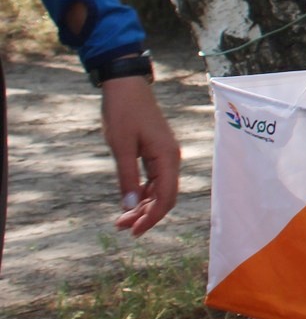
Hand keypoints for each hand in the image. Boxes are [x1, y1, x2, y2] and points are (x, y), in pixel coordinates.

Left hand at [102, 75, 179, 237]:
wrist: (126, 86)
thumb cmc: (123, 112)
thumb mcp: (120, 146)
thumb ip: (126, 177)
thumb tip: (128, 207)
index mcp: (167, 157)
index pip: (166, 197)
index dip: (152, 218)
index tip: (133, 231)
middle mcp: (171, 158)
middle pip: (164, 196)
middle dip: (145, 215)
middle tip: (121, 228)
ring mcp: (165, 155)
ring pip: (159, 190)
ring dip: (142, 206)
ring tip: (121, 219)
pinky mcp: (156, 152)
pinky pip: (154, 180)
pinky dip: (142, 193)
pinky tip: (129, 201)